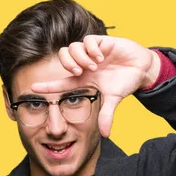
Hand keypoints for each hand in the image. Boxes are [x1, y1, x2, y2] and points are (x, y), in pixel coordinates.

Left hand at [31, 35, 160, 137]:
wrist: (142, 68)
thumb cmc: (125, 81)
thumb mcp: (114, 99)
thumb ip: (106, 115)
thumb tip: (106, 135)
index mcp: (84, 78)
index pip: (61, 82)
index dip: (47, 85)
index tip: (33, 88)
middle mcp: (85, 64)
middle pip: (63, 57)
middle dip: (67, 64)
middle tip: (79, 73)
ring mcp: (92, 52)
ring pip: (72, 47)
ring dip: (80, 58)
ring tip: (93, 66)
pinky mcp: (102, 42)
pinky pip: (88, 40)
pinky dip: (92, 49)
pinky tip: (101, 57)